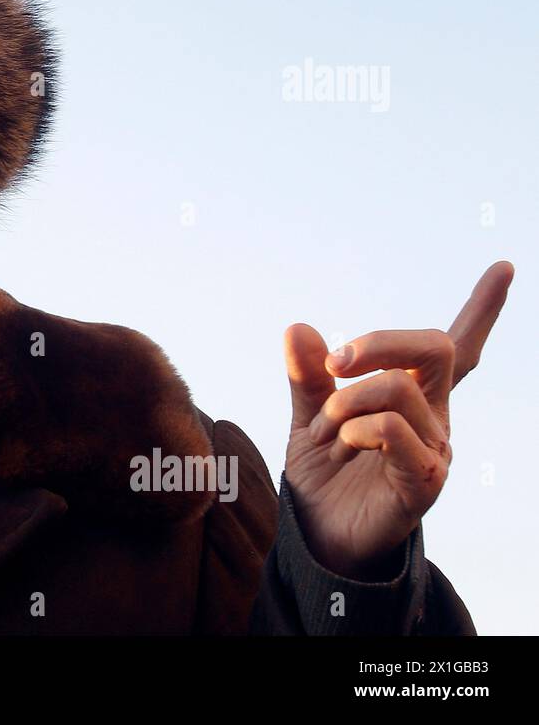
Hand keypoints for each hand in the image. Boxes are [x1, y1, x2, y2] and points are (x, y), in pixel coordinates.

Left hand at [281, 260, 513, 579]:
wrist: (319, 533)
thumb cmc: (326, 472)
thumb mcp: (309, 414)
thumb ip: (307, 375)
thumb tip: (298, 327)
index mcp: (413, 393)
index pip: (456, 347)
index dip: (481, 309)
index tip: (503, 267)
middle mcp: (434, 416)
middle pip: (434, 348)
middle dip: (378, 343)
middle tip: (335, 363)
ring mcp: (435, 448)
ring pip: (397, 389)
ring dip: (345, 403)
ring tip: (325, 433)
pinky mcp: (425, 480)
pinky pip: (393, 431)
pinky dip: (356, 429)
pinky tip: (343, 447)